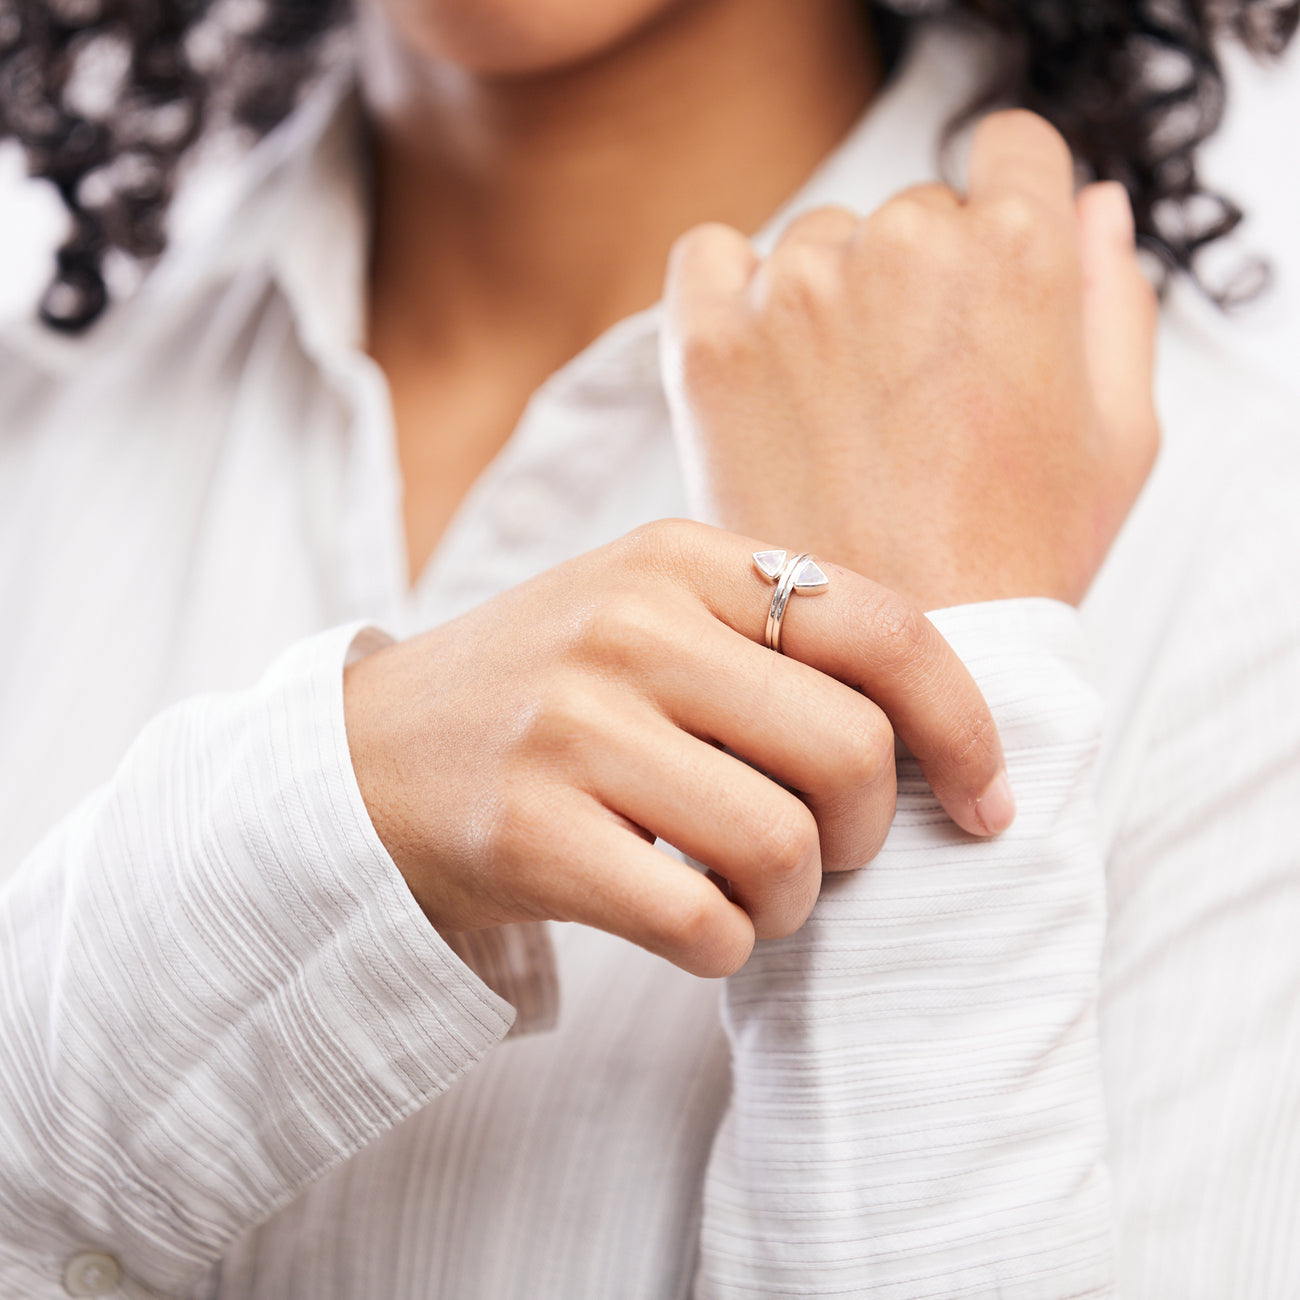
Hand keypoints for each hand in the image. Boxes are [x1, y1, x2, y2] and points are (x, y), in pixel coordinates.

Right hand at [344, 520, 1013, 977]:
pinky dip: (726, 945)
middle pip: (854, 752)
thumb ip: (774, 639)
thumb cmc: (544, 693)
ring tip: (750, 893)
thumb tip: (940, 729)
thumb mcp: (647, 617)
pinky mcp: (530, 834)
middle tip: (826, 852)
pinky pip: (704, 923)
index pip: (882, 629)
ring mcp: (572, 729)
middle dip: (869, 831)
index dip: (966, 725)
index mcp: (677, 558)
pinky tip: (692, 922)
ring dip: (794, 902)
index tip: (988, 800)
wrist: (365, 759)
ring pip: (785, 848)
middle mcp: (628, 628)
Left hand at [661, 111, 1159, 610]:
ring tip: (842, 415)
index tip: (986, 291)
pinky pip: (709, 257)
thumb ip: (1115, 298)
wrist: (903, 657)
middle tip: (915, 398)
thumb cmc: (1019, 556)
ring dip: (830, 302)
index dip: (1009, 220)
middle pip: (911, 215)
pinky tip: (762, 360)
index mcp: (1015, 252)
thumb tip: (1092, 207)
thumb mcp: (1121, 435)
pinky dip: (730, 289)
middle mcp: (902, 246)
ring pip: (816, 243)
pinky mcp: (711, 342)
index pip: (1012, 154)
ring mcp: (798, 291)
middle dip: (921, 288)